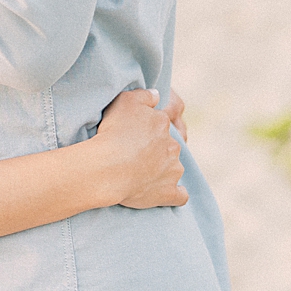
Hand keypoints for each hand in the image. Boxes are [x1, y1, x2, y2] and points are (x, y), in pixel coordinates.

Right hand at [94, 89, 187, 209]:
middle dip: (158, 146)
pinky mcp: (169, 193)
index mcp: (163, 123)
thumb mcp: (125, 100)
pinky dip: (175, 193)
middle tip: (138, 149)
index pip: (166, 116)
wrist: (109, 167)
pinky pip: (180, 195)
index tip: (139, 128)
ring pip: (174, 166)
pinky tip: (166, 191)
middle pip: (169, 143)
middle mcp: (173, 146)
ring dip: (165, 167)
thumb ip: (145, 95)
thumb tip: (157, 95)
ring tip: (144, 170)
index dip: (154, 120)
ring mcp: (173, 171)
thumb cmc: (114, 132)